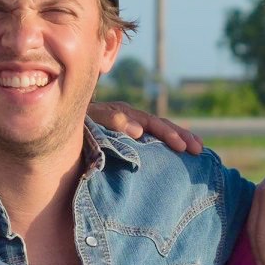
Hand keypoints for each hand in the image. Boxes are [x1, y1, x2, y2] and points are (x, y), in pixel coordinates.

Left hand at [87, 100, 203, 153]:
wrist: (66, 128)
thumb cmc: (77, 127)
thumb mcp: (91, 120)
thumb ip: (111, 121)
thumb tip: (138, 131)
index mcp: (121, 113)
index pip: (146, 122)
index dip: (164, 133)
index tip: (176, 145)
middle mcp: (130, 117)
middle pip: (158, 124)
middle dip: (177, 135)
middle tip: (194, 148)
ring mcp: (134, 126)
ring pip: (161, 130)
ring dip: (180, 138)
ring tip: (198, 149)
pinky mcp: (135, 138)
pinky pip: (157, 139)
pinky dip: (173, 142)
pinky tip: (188, 151)